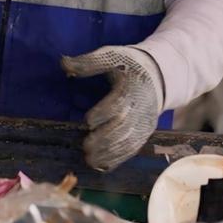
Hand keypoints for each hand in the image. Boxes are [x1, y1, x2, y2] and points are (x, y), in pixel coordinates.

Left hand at [60, 46, 164, 171]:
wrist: (159, 76)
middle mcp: (140, 108)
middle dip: (105, 139)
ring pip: (129, 142)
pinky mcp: (144, 133)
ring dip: (110, 153)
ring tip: (91, 160)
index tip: (88, 120)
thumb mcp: (111, 57)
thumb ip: (89, 62)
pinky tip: (103, 165)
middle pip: (124, 127)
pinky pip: (132, 149)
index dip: (105, 113)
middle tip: (86, 146)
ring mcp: (144, 123)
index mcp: (132, 88)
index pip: (119, 103)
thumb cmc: (129, 66)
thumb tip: (64, 63)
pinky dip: (118, 159)